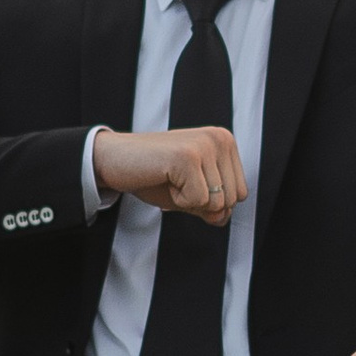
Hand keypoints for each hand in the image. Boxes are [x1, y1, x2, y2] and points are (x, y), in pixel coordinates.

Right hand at [93, 125, 246, 225]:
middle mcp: (220, 139)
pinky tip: (164, 179)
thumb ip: (214, 208)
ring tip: (171, 179)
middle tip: (176, 182)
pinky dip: (177, 200)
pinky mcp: (188, 156)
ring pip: (216, 202)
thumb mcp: (192, 195)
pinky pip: (198, 200)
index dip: (211, 201)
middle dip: (202, 203)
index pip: (240, 194)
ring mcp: (205, 145)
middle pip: (231, 200)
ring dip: (188, 201)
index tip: (187, 182)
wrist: (115, 159)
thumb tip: (222, 217)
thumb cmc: (154, 175)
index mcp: (226, 142)